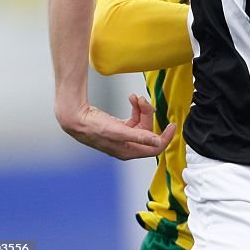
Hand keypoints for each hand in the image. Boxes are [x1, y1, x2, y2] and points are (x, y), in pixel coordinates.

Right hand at [56, 93, 175, 160]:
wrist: (76, 118)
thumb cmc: (94, 128)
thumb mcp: (119, 131)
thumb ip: (140, 136)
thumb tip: (157, 142)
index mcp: (129, 151)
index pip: (155, 148)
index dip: (166, 137)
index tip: (172, 124)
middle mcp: (128, 146)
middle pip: (148, 130)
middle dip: (148, 114)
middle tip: (142, 100)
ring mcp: (124, 136)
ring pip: (142, 122)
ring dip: (141, 108)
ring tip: (136, 97)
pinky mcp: (120, 127)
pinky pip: (134, 117)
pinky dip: (135, 108)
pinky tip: (132, 98)